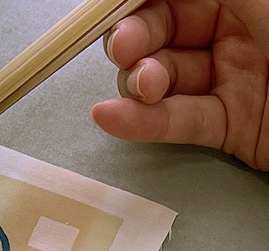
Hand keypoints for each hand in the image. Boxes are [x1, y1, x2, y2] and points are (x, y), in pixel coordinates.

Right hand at [90, 0, 268, 169]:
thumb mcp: (268, 1)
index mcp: (244, 2)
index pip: (173, 0)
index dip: (135, 7)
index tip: (107, 11)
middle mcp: (234, 39)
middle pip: (159, 36)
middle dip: (132, 43)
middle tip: (122, 49)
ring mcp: (228, 84)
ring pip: (162, 81)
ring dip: (138, 85)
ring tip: (141, 87)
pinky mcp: (230, 129)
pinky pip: (178, 122)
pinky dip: (143, 123)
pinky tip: (114, 117)